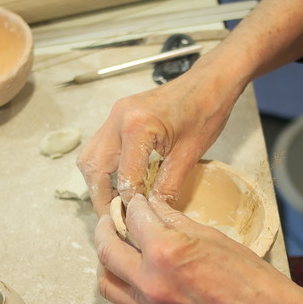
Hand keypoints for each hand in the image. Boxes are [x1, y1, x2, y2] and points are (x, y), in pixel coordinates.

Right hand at [76, 63, 238, 216]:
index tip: (134, 222)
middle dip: (101, 197)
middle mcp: (118, 118)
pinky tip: (121, 184)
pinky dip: (105, 169)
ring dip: (99, 184)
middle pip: (93, 168)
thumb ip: (168, 186)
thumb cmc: (207, 110)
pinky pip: (100, 147)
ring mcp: (115, 114)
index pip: (122, 177)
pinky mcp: (119, 115)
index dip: (127, 204)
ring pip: (91, 158)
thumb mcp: (190, 155)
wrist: (211, 81)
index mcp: (137, 127)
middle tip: (116, 219)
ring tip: (117, 204)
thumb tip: (153, 213)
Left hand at [94, 194, 301, 303]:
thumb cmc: (247, 277)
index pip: (133, 219)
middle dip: (106, 229)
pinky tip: (133, 279)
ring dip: (108, 263)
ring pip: (107, 284)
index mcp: (165, 253)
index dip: (132, 206)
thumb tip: (153, 208)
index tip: (132, 202)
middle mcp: (150, 283)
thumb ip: (173, 221)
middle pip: (107, 251)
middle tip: (111, 220)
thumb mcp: (211, 236)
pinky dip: (122, 290)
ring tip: (118, 250)